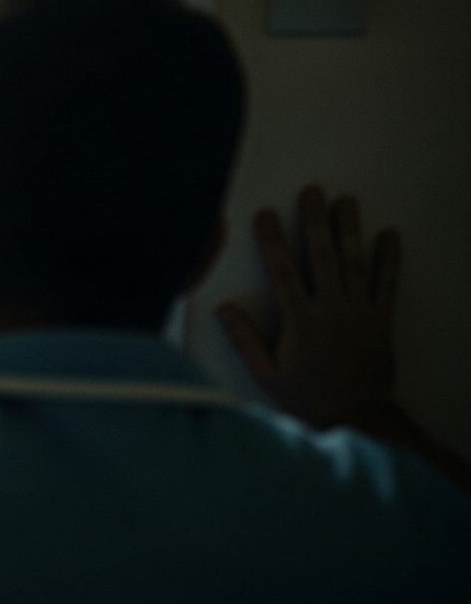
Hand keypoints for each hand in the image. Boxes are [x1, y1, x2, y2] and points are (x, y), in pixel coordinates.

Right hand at [215, 185, 400, 430]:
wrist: (356, 420)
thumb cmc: (307, 401)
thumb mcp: (266, 376)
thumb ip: (245, 341)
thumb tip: (224, 309)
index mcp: (301, 322)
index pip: (282, 272)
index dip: (272, 241)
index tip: (265, 215)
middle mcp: (331, 311)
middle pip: (321, 257)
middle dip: (315, 221)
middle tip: (313, 191)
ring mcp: (359, 314)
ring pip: (354, 264)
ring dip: (349, 230)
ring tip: (347, 201)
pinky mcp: (380, 322)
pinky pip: (387, 286)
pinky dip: (389, 260)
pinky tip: (390, 236)